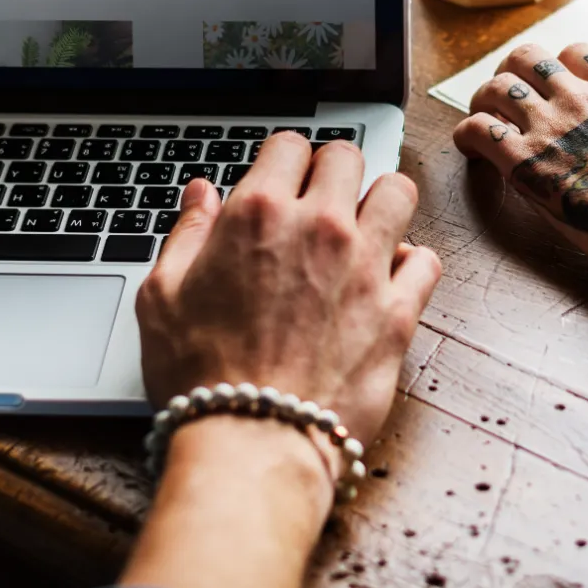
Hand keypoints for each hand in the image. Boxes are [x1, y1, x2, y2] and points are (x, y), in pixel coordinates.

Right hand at [136, 134, 441, 452]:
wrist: (252, 441)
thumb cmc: (201, 376)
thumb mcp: (161, 295)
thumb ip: (186, 233)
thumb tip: (200, 195)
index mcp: (258, 214)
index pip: (288, 145)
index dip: (282, 161)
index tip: (281, 181)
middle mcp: (318, 228)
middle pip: (347, 155)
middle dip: (332, 170)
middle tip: (320, 199)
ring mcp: (366, 267)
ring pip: (398, 191)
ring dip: (381, 201)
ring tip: (364, 226)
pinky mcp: (398, 312)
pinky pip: (426, 261)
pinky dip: (412, 264)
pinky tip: (389, 279)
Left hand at [454, 44, 587, 424]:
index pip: (575, 51)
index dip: (558, 65)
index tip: (553, 84)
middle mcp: (579, 97)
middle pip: (526, 57)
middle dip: (512, 71)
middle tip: (508, 95)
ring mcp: (549, 126)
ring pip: (496, 87)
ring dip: (484, 99)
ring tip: (482, 117)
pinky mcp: (523, 161)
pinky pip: (478, 129)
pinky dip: (467, 134)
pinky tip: (469, 147)